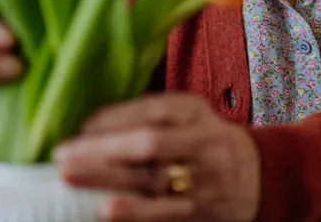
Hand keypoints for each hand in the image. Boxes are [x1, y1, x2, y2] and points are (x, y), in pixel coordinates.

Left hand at [54, 94, 259, 221]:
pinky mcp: (198, 209)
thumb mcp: (190, 117)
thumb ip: (151, 116)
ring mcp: (201, 178)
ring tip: (69, 177)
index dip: (116, 117)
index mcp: (195, 112)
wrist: (258, 175)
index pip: (154, 109)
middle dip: (104, 148)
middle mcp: (201, 142)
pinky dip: (134, 212)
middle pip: (149, 143)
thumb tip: (91, 126)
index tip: (81, 127)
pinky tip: (106, 210)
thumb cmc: (207, 142)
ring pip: (151, 178)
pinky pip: (163, 212)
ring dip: (106, 179)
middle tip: (63, 154)